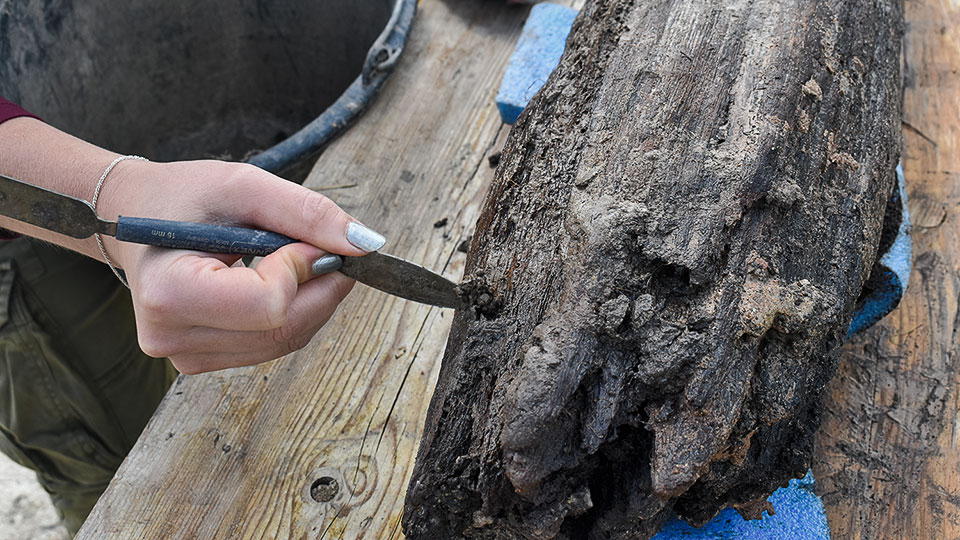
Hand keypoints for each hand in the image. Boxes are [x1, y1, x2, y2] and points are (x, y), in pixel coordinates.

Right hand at [96, 158, 382, 373]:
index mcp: (168, 293)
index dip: (301, 270)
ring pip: (285, 341)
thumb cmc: (185, 197)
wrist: (136, 218)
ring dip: (310, 300)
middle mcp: (171, 337)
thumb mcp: (245, 186)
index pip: (269, 304)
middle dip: (320, 287)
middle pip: (284, 329)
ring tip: (292, 257)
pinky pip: (273, 345)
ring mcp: (185, 357)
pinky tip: (277, 281)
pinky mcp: (202, 361)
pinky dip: (292, 312)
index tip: (303, 238)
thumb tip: (367, 245)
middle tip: (323, 245)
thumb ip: (306, 212)